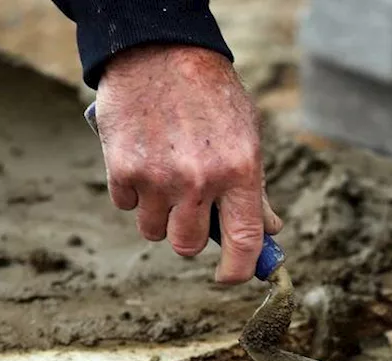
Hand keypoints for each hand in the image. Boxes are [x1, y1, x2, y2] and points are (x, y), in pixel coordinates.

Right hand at [94, 44, 282, 282]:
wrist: (160, 53)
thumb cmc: (212, 97)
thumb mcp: (248, 136)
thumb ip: (256, 187)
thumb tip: (269, 230)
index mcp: (240, 172)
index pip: (244, 242)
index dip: (238, 270)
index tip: (230, 276)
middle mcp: (199, 180)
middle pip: (187, 245)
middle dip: (189, 236)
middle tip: (190, 212)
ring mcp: (158, 177)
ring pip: (154, 231)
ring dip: (159, 216)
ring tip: (165, 182)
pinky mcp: (121, 169)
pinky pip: (125, 206)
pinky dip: (132, 193)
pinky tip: (142, 162)